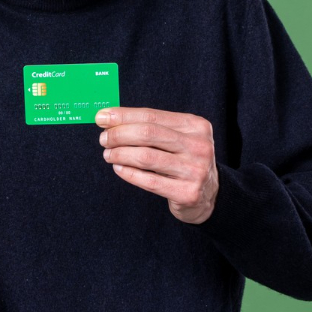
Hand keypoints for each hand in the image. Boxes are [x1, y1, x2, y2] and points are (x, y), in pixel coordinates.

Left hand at [96, 107, 219, 223]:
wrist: (209, 195)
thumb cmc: (185, 160)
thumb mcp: (178, 138)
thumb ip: (152, 127)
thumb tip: (112, 118)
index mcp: (195, 125)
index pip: (152, 116)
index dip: (123, 116)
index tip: (102, 117)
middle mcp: (198, 145)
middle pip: (148, 133)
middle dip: (119, 134)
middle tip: (104, 139)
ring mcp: (195, 170)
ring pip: (146, 157)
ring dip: (120, 154)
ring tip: (108, 154)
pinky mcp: (187, 192)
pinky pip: (149, 181)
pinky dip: (129, 173)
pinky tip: (119, 168)